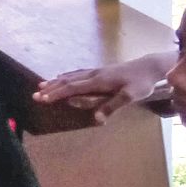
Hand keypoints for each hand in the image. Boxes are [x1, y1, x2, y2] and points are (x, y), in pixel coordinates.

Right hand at [34, 63, 166, 123]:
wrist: (150, 66)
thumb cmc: (141, 83)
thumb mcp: (130, 96)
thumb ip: (112, 106)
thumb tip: (96, 119)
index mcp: (98, 81)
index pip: (72, 88)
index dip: (56, 94)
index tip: (41, 98)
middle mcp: (93, 74)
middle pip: (67, 81)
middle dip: (51, 88)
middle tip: (35, 95)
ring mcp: (96, 71)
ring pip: (71, 76)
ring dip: (56, 82)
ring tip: (42, 85)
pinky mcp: (100, 71)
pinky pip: (77, 73)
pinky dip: (66, 76)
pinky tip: (63, 77)